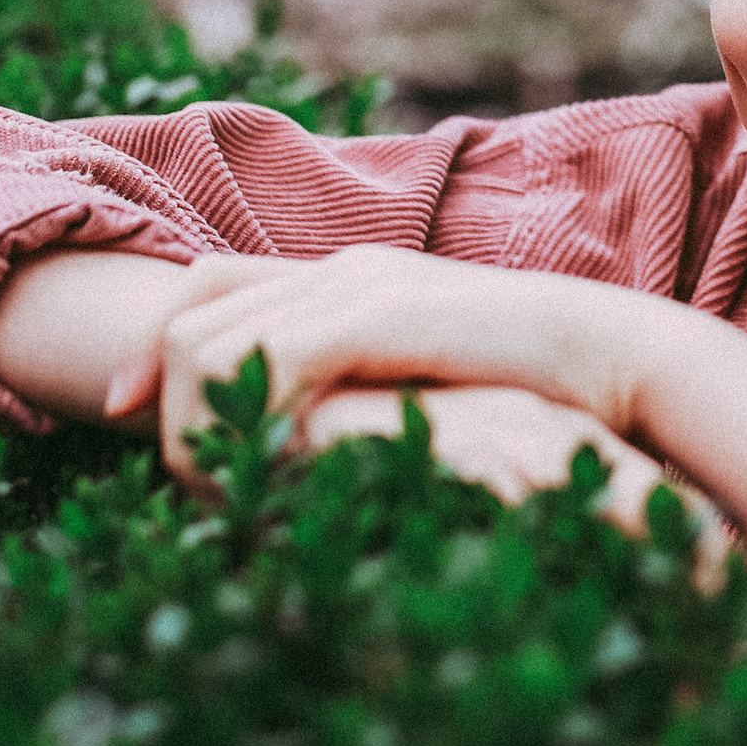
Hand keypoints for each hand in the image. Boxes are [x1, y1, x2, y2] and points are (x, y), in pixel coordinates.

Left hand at [108, 240, 746, 529]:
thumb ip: (374, 388)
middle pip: (188, 308)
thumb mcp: (436, 380)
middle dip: (154, 394)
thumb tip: (317, 442)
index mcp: (359, 274)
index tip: (127, 418)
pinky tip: (268, 463)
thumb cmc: (545, 383)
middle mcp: (347, 264)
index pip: (210, 282)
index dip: (153, 345)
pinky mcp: (379, 316)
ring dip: (192, 420)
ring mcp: (362, 284)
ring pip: (202, 340)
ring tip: (225, 481)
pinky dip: (239, 417)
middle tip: (173, 471)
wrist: (618, 358)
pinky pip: (258, 363)